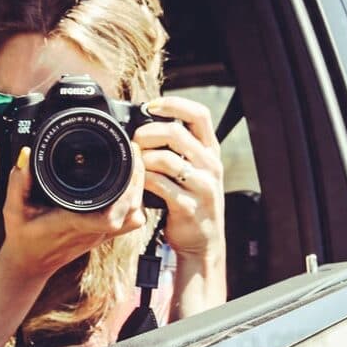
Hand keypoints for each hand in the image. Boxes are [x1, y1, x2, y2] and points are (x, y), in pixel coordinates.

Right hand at [0, 145, 146, 280]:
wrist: (31, 263)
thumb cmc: (23, 236)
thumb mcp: (13, 209)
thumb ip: (18, 183)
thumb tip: (26, 155)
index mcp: (72, 223)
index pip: (109, 216)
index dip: (125, 192)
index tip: (127, 164)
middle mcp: (92, 230)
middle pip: (130, 211)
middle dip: (138, 181)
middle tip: (133, 154)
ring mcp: (101, 234)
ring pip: (134, 217)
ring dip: (139, 192)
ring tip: (134, 166)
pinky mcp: (104, 234)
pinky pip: (130, 221)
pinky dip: (136, 204)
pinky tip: (130, 187)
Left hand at [133, 96, 224, 262]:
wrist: (203, 242)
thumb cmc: (192, 200)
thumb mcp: (195, 170)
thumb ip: (180, 148)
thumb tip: (147, 124)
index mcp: (211, 151)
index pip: (199, 114)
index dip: (174, 104)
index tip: (151, 106)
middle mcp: (210, 165)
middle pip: (176, 133)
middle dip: (148, 133)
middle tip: (135, 141)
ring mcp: (202, 186)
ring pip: (166, 159)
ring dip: (143, 158)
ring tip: (136, 164)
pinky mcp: (189, 207)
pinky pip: (160, 185)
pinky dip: (143, 181)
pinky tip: (139, 183)